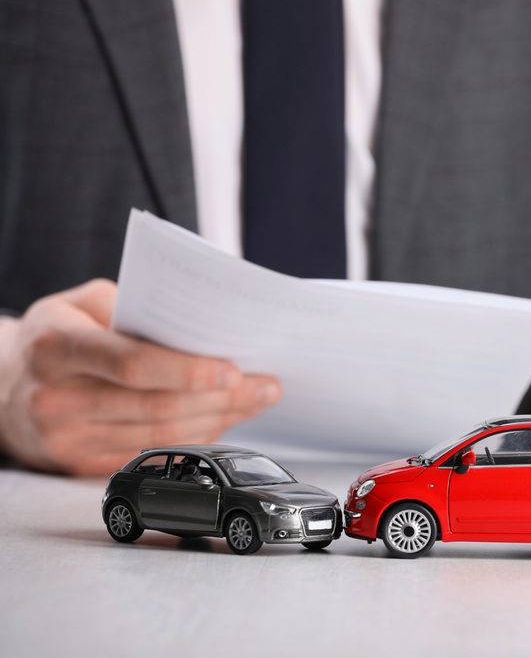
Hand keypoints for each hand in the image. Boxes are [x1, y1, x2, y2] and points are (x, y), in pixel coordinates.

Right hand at [0, 280, 280, 474]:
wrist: (4, 386)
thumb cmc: (56, 334)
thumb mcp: (79, 302)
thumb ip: (131, 305)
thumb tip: (198, 323)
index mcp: (54, 348)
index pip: (131, 364)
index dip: (187, 370)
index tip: (234, 369)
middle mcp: (57, 399)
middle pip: (156, 406)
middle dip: (222, 398)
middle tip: (266, 384)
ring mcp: (67, 440)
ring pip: (161, 435)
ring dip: (219, 419)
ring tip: (257, 399)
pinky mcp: (81, 465)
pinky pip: (152, 452)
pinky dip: (195, 435)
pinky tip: (224, 418)